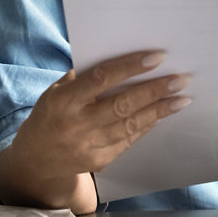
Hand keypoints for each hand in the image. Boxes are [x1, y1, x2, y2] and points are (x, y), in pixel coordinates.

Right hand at [6, 50, 190, 189]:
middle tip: (179, 79)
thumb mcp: (56, 91)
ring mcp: (88, 146)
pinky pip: (129, 140)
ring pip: (131, 125)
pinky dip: (147, 125)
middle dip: (154, 90)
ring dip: (159, 110)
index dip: (130, 67)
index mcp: (64, 100)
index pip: (102, 78)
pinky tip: (162, 114)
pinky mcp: (99, 161)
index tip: (156, 57)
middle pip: (122, 104)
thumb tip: (121, 56)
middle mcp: (77, 124)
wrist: (36, 159)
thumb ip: (83, 76)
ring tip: (181, 98)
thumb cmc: (51, 114)